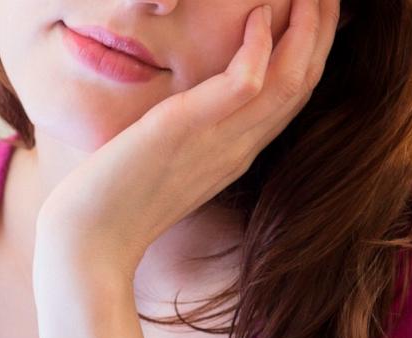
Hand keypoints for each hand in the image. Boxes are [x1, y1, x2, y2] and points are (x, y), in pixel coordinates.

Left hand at [34, 0, 340, 280]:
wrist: (89, 241)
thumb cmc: (114, 203)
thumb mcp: (164, 161)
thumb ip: (189, 135)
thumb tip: (188, 109)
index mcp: (235, 154)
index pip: (292, 98)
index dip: (312, 52)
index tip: (316, 15)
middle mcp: (238, 148)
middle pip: (303, 82)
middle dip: (322, 31)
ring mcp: (219, 142)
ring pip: (289, 80)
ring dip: (307, 29)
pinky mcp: (187, 130)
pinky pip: (244, 83)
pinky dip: (258, 47)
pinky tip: (256, 16)